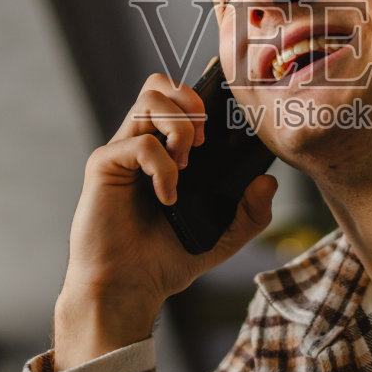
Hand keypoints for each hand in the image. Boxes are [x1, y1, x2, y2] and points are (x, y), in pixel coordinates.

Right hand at [53, 73, 278, 371]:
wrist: (130, 287)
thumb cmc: (167, 260)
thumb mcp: (225, 237)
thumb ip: (251, 212)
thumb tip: (267, 182)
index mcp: (165, 150)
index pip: (179, 98)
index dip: (203, 99)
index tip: (222, 130)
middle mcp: (141, 143)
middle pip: (159, 84)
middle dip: (190, 103)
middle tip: (202, 144)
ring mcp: (121, 151)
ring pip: (149, 100)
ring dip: (179, 127)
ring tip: (186, 166)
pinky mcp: (104, 166)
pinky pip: (138, 143)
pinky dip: (162, 167)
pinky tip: (167, 197)